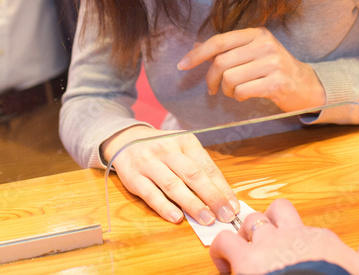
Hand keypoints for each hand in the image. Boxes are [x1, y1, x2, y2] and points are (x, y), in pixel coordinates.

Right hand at [101, 125, 239, 224]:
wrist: (126, 140)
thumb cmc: (162, 149)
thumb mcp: (182, 149)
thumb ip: (199, 169)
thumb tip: (221, 197)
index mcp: (185, 141)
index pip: (207, 166)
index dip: (222, 188)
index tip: (233, 206)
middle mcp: (167, 149)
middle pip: (193, 175)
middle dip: (212, 197)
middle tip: (225, 216)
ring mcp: (149, 162)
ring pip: (173, 185)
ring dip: (192, 204)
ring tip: (207, 219)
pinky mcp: (133, 177)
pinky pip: (151, 194)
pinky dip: (164, 207)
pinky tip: (177, 218)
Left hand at [177, 28, 325, 112]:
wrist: (306, 86)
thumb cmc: (274, 70)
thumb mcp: (252, 53)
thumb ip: (227, 50)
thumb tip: (196, 48)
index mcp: (256, 33)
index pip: (218, 41)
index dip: (197, 54)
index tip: (182, 65)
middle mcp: (264, 44)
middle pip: (221, 62)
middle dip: (211, 79)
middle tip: (213, 89)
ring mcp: (272, 62)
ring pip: (230, 78)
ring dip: (226, 90)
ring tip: (234, 92)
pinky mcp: (277, 82)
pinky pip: (242, 91)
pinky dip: (238, 97)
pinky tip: (246, 95)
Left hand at [209, 198, 358, 274]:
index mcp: (319, 239)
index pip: (306, 228)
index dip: (298, 238)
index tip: (296, 253)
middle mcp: (292, 234)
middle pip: (277, 212)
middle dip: (269, 222)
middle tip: (266, 241)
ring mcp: (267, 244)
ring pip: (250, 222)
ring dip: (245, 234)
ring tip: (244, 252)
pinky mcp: (245, 259)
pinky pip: (224, 242)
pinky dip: (221, 250)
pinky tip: (224, 264)